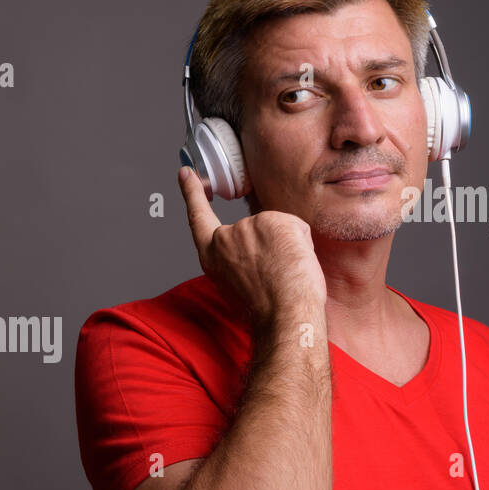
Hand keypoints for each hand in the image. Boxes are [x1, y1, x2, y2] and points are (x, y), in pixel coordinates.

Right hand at [177, 167, 327, 326]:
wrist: (285, 316)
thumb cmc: (267, 310)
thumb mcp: (239, 282)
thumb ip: (242, 256)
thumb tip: (265, 244)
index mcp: (212, 256)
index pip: (197, 218)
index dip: (192, 194)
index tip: (187, 173)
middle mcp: (225, 238)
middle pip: (255, 229)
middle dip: (273, 251)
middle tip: (277, 277)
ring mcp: (248, 226)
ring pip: (278, 230)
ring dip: (287, 248)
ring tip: (284, 274)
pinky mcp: (272, 220)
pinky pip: (296, 228)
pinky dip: (301, 246)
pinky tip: (295, 264)